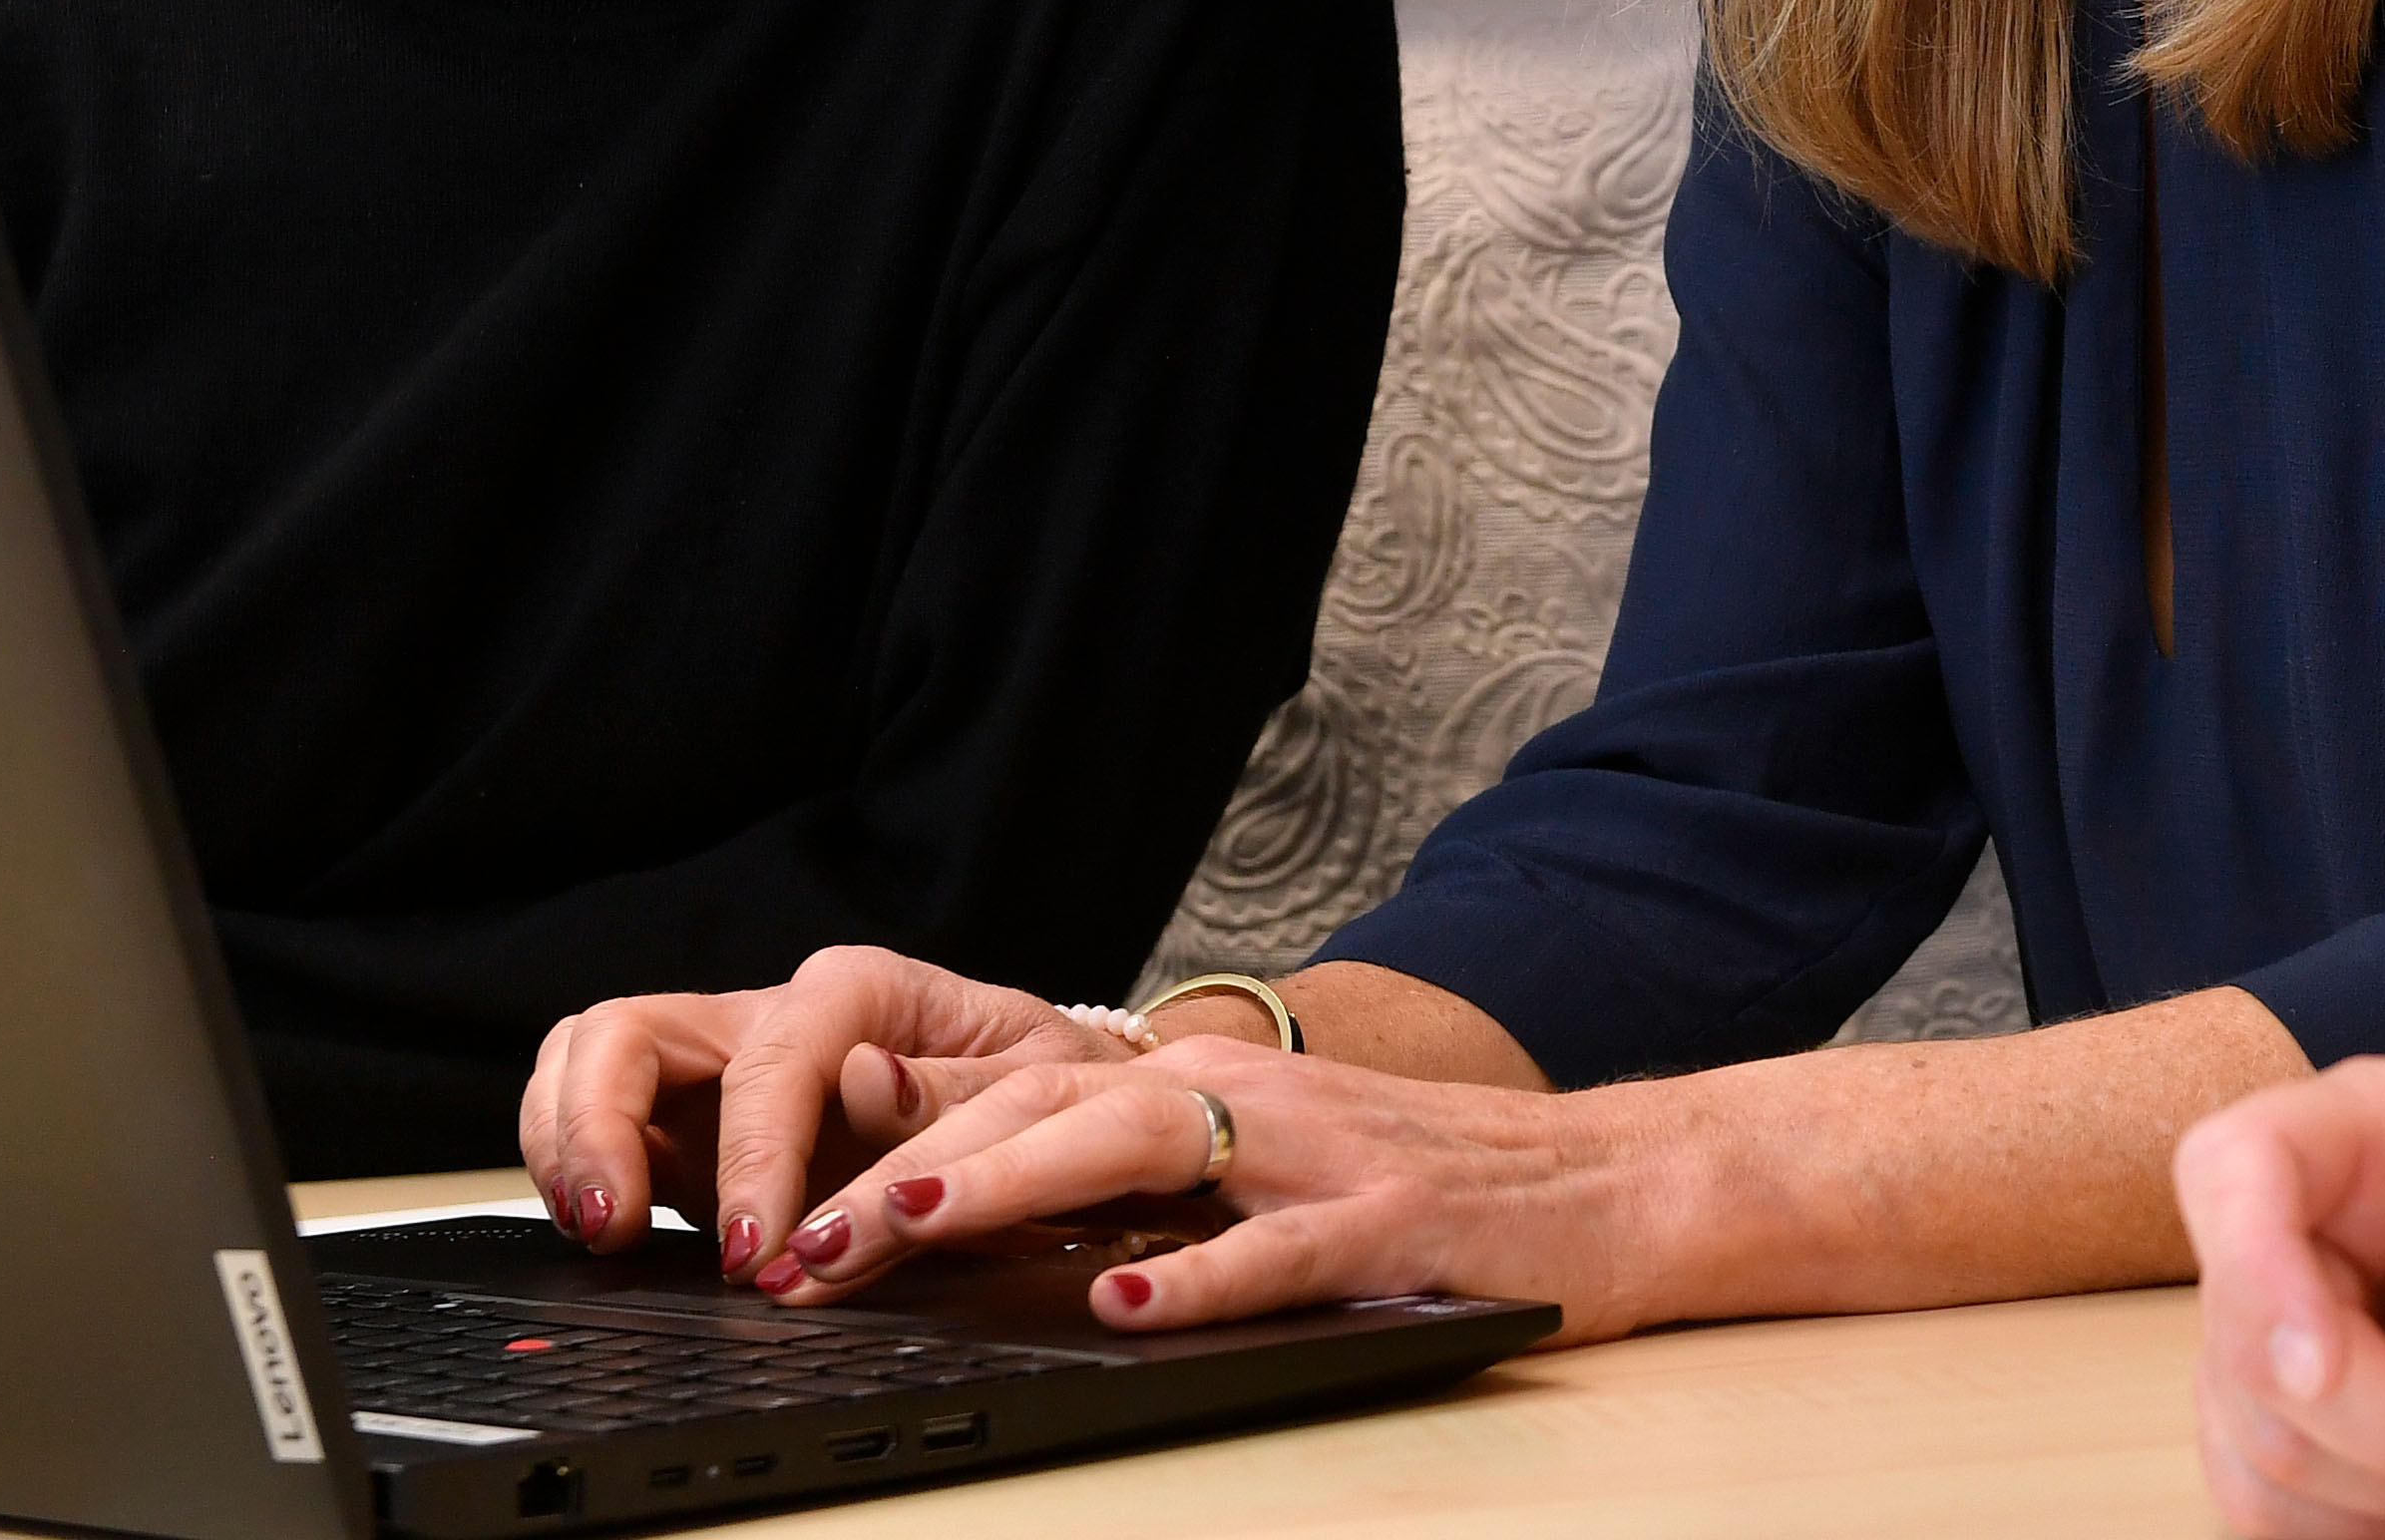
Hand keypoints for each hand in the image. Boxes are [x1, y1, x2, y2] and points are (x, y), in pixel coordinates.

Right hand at [520, 947, 1133, 1278]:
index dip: (753, 1150)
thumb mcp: (1039, 1091)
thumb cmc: (1046, 1096)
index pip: (773, 1052)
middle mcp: (773, 1018)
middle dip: (598, 1122)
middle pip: (630, 1028)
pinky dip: (576, 1168)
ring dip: (567, 1140)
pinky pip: (596, 1122)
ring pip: (588, 1058)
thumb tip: (864, 1079)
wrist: (1051, 1116)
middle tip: (615, 1224)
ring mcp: (719, 1072)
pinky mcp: (691, 1132)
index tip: (760, 1245)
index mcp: (860, 991)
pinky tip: (605, 1232)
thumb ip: (953, 1095)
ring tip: (598, 1230)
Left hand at [753, 1042, 1659, 1340]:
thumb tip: (965, 1215)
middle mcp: (1244, 1097)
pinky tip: (1124, 1304)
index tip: (775, 1180)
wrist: (1609, 1183)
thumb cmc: (1419, 1187)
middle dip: (910, 1162)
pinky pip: (1279, 1251)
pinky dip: (1198, 1275)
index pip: (1018, 1080)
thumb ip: (1126, 1183)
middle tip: (799, 1236)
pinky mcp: (1389, 1227)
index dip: (892, 1124)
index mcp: (1202, 1083)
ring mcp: (1315, 1155)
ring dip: (1009, 1182)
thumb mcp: (1254, 1172)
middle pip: (1049, 1099)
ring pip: (1138, 1144)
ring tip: (907, 1224)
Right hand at [2181, 1056, 2384, 1535]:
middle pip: (2251, 1345)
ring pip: (2260, 1443)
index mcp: (2373, 1130)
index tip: (2325, 1375)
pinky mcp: (2283, 1414)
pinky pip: (2267, 1503)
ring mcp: (2282, 1317)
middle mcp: (2305, 1215)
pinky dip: (2363, 1525)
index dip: (2252, 1272)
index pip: (2234, 1165)